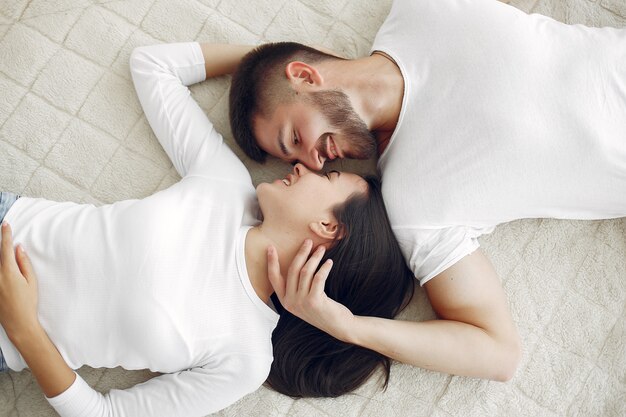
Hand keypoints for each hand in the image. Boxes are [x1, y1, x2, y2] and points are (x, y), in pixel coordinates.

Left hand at [0, 222, 39, 338]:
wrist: (18, 323)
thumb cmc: (28, 302)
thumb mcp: (31, 281)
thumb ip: (24, 262)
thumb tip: (18, 248)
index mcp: (8, 272)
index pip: (6, 248)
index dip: (6, 235)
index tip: (5, 224)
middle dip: (0, 244)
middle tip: (1, 231)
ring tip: (7, 259)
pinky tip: (3, 268)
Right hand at [267, 239, 354, 341]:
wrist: (338, 325)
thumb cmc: (322, 309)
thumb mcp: (305, 299)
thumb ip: (298, 286)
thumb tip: (300, 260)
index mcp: (285, 301)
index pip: (274, 278)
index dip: (271, 262)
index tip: (270, 247)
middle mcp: (290, 302)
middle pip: (292, 270)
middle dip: (300, 253)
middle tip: (308, 241)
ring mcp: (301, 302)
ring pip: (305, 272)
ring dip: (314, 258)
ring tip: (322, 249)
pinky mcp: (314, 301)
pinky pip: (317, 278)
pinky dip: (324, 268)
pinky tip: (329, 262)